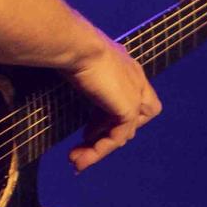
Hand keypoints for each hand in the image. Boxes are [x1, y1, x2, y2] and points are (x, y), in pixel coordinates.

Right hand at [66, 39, 160, 171]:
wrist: (77, 45)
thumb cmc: (71, 47)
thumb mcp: (80, 66)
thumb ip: (84, 80)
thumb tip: (71, 89)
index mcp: (126, 67)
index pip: (128, 99)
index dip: (109, 118)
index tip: (87, 129)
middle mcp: (135, 79)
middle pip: (133, 120)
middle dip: (107, 136)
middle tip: (82, 147)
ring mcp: (134, 95)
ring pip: (123, 133)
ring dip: (98, 150)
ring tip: (76, 161)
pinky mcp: (128, 108)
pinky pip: (117, 137)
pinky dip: (99, 150)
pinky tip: (82, 157)